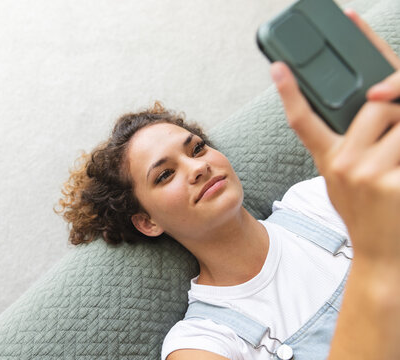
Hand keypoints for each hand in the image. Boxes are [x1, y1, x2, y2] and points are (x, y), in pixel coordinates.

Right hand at [271, 10, 399, 263]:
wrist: (380, 256)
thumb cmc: (365, 215)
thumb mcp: (343, 182)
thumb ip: (348, 149)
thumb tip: (376, 108)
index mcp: (328, 160)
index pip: (302, 120)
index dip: (289, 92)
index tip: (279, 68)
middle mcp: (343, 164)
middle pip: (375, 107)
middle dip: (395, 111)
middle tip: (398, 134)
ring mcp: (367, 174)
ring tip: (398, 163)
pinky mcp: (394, 183)